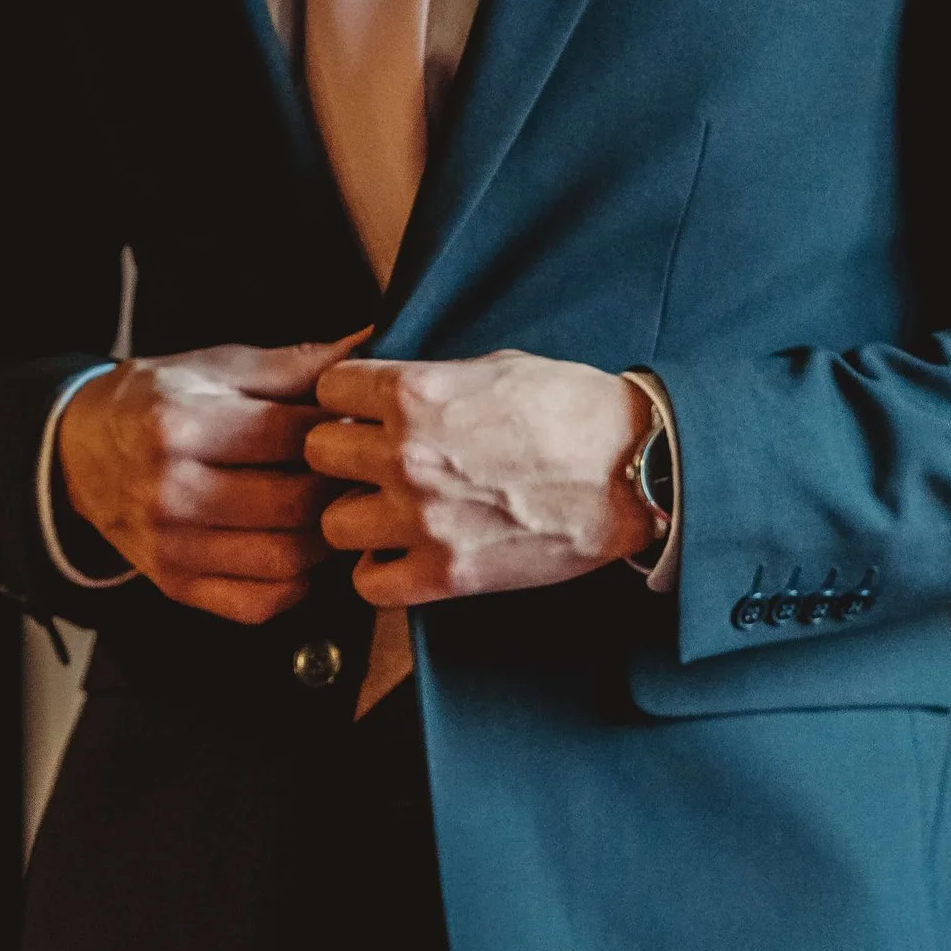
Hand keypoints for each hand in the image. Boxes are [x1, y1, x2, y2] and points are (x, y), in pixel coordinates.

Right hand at [55, 332, 368, 625]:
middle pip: (295, 503)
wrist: (81, 453)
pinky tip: (296, 547)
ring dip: (325, 536)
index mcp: (179, 424)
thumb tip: (372, 346)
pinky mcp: (176, 585)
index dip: (341, 429)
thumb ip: (297, 365)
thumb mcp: (218, 367)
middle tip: (355, 472)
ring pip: (286, 559)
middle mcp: (170, 491)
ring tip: (329, 507)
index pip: (292, 436)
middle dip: (339, 486)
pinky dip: (295, 581)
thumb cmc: (159, 402)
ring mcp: (171, 546)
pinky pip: (260, 602)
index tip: (358, 424)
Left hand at [305, 349, 648, 607]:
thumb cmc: (575, 412)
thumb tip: (388, 392)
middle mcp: (407, 457)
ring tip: (387, 511)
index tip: (361, 411)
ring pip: (332, 523)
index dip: (345, 399)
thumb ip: (430, 381)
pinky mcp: (445, 574)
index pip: (328, 390)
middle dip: (343, 455)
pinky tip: (402, 555)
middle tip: (371, 462)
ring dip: (357, 515)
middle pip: (317, 454)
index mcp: (416, 395)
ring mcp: (422, 520)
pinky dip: (379, 572)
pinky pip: (368, 583)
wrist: (634, 471)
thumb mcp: (495, 367)